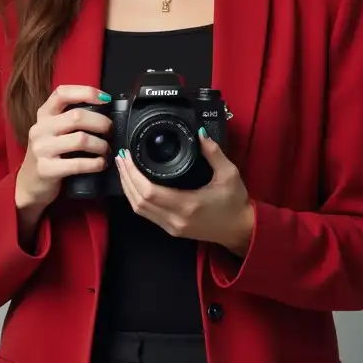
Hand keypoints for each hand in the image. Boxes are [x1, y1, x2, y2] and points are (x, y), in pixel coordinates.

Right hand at [14, 85, 112, 210]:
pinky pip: (78, 164)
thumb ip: (70, 119)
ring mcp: (42, 149)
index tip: (105, 98)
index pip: (62, 93)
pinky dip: (95, 163)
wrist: (29, 184)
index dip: (86, 92)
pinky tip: (101, 164)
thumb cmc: (48, 154)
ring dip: (100, 145)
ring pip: (81, 139)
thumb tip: (104, 109)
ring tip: (106, 149)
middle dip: (101, 122)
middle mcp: (40, 129)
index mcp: (43, 115)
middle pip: (77, 117)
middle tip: (110, 130)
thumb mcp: (52, 131)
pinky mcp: (46, 169)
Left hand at [115, 127, 255, 255]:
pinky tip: (134, 184)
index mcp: (188, 205)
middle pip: (138, 200)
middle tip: (121, 158)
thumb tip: (200, 133)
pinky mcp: (172, 229)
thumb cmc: (236, 203)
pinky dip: (136, 198)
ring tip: (123, 168)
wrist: (240, 230)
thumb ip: (214, 152)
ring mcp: (172, 227)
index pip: (149, 192)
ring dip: (127, 188)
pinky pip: (146, 214)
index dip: (133, 174)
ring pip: (139, 209)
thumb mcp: (230, 174)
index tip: (127, 157)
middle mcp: (176, 219)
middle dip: (126, 178)